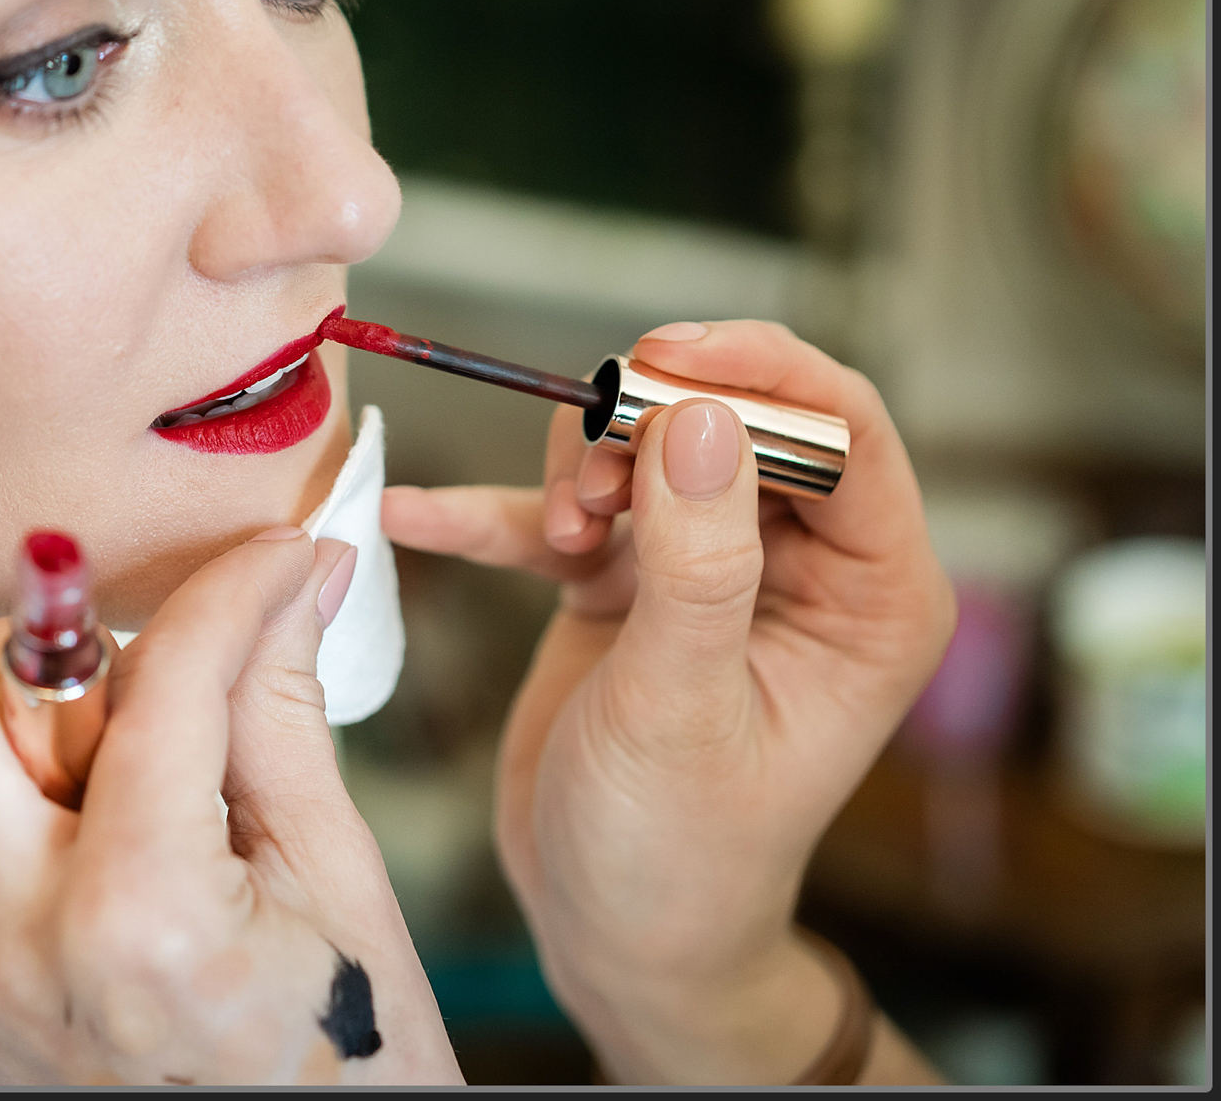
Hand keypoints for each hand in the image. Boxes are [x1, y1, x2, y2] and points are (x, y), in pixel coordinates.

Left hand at [0, 528, 460, 1084]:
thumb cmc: (350, 1061)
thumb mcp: (336, 877)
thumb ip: (281, 706)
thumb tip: (294, 571)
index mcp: (136, 921)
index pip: (155, 677)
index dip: (232, 588)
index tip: (276, 560)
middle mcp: (14, 952)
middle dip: (46, 647)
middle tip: (149, 684)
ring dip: (23, 724)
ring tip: (139, 780)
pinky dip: (18, 806)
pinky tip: (112, 849)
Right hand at [382, 320, 954, 1082]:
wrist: (609, 932)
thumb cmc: (678, 851)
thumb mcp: (684, 706)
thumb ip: (697, 560)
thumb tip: (701, 415)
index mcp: (870, 595)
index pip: (841, 434)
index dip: (758, 375)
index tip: (660, 359)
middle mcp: (798, 567)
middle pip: (732, 424)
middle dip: (649, 431)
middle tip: (590, 490)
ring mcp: (704, 570)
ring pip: (643, 451)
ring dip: (582, 473)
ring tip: (556, 537)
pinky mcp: (622, 587)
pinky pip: (561, 518)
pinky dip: (493, 517)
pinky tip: (420, 518)